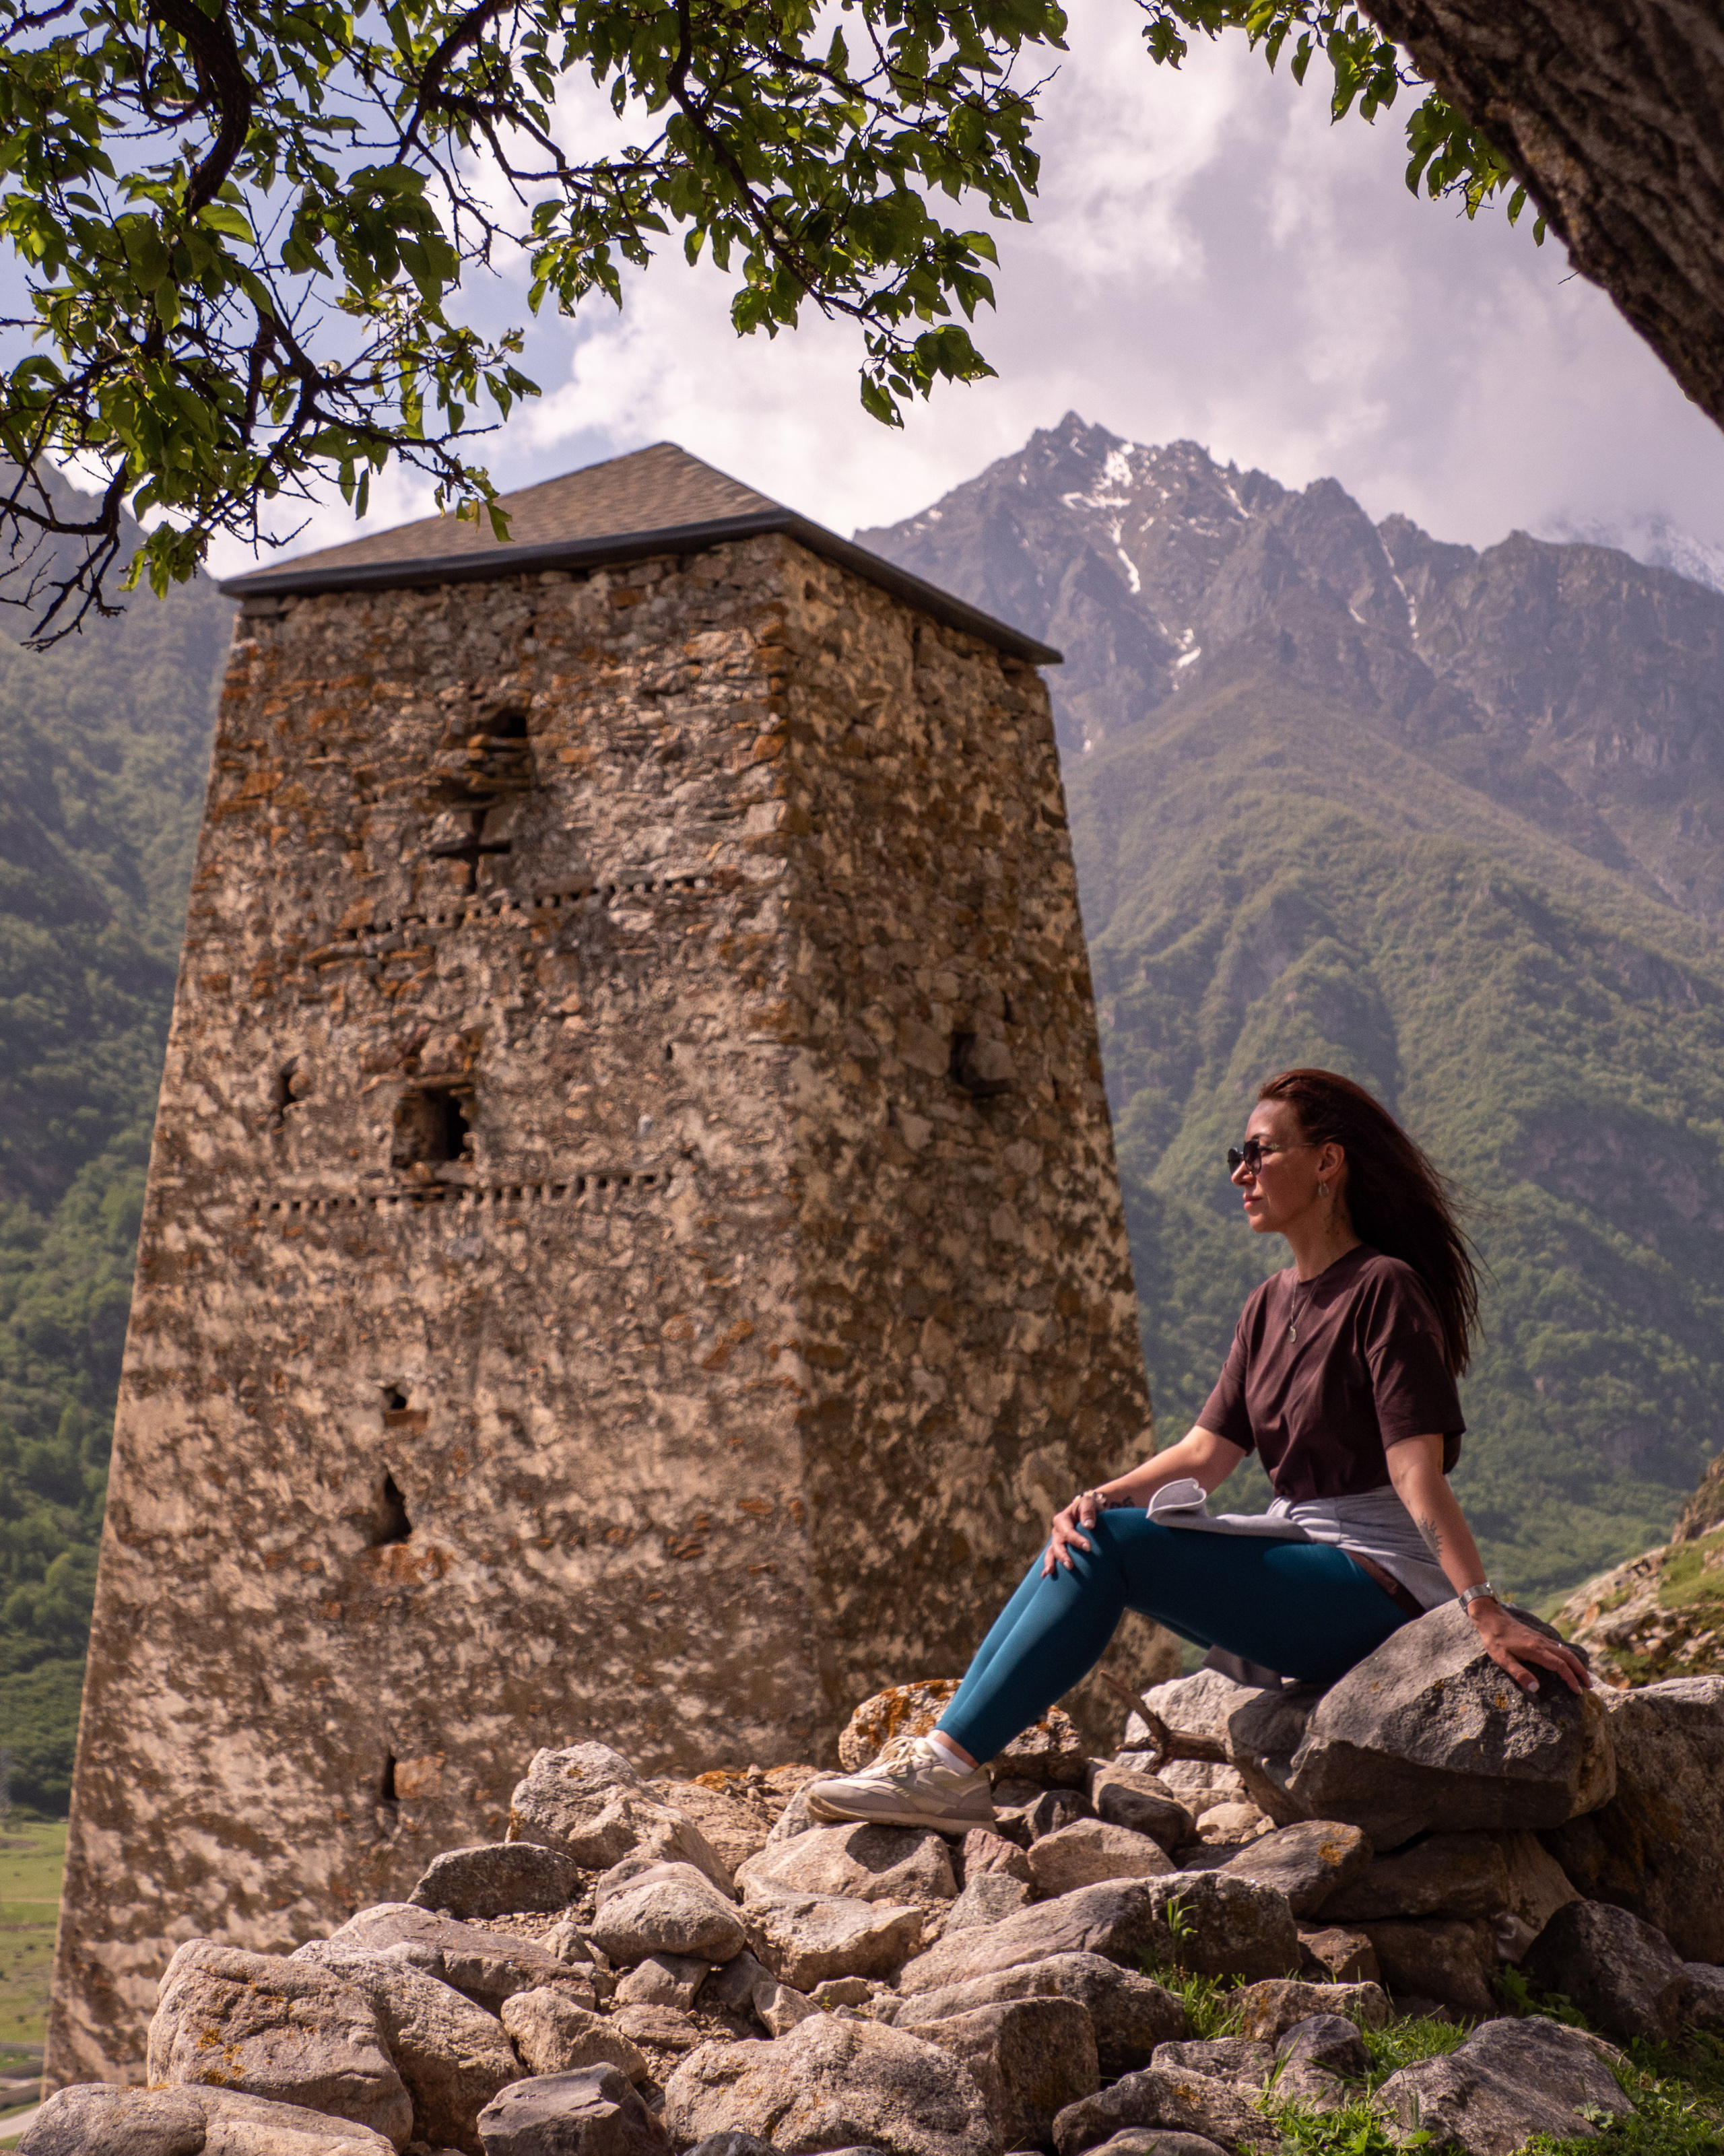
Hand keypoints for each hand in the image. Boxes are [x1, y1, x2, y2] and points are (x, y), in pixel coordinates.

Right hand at [1042, 1490, 1103, 1576]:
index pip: (1068, 1532)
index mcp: (1062, 1519)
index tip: (1089, 1547)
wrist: (1089, 1510)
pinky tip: (1044, 1576)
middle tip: (1070, 1566)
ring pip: (1051, 1552)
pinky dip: (1048, 1565)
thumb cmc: (1090, 1506)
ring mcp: (1056, 1540)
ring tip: (1051, 1572)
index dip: (1077, 1540)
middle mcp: (1057, 1531)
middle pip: (1057, 1545)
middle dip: (1063, 1555)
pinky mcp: (1059, 1548)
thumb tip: (1088, 1526)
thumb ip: (1088, 1511)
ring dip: (1051, 1562)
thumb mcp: (1089, 1503)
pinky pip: (1052, 1557)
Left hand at [1470, 1600, 1591, 1694]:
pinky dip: (1568, 1656)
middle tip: (1589, 1686)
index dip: (1571, 1679)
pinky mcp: (1538, 1636)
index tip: (1578, 1691)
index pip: (1560, 1666)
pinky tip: (1567, 1661)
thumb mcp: (1502, 1659)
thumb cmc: (1494, 1640)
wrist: (1491, 1617)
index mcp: (1536, 1650)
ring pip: (1565, 1651)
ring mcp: (1541, 1638)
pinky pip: (1559, 1646)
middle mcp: (1542, 1643)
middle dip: (1581, 1672)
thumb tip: (1536, 1689)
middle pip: (1569, 1657)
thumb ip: (1519, 1674)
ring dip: (1576, 1664)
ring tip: (1582, 1676)